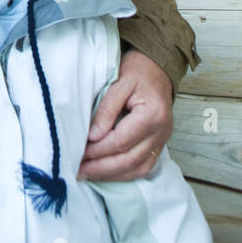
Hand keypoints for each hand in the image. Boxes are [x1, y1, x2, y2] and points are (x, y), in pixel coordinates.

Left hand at [77, 48, 172, 180]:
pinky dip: (124, 173)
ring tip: (88, 174)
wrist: (158, 67)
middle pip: (129, 160)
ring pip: (137, 168)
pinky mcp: (159, 144)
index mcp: (153, 114)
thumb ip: (107, 109)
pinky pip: (143, 167)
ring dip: (111, 175)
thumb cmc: (138, 71)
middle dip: (101, 168)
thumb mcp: (120, 82)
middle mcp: (161, 132)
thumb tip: (93, 136)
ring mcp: (162, 140)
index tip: (79, 151)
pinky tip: (107, 173)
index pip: (121, 141)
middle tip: (79, 170)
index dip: (98, 149)